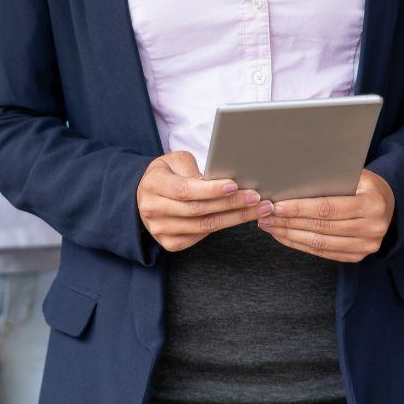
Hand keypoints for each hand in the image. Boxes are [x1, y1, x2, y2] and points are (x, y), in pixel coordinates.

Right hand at [137, 151, 271, 252]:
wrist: (145, 195)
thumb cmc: (167, 173)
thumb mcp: (175, 160)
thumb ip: (194, 170)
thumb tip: (222, 181)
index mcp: (154, 185)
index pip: (185, 190)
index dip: (210, 190)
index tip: (234, 185)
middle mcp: (154, 210)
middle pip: (198, 210)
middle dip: (231, 203)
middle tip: (256, 197)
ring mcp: (160, 230)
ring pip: (204, 226)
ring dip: (234, 218)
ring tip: (258, 209)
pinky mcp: (170, 243)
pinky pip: (201, 236)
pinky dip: (223, 226)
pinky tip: (240, 218)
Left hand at [257, 169, 394, 262]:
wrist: (388, 202)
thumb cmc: (364, 184)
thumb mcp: (354, 174)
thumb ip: (330, 178)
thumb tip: (292, 179)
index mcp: (371, 204)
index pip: (328, 208)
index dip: (300, 208)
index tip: (277, 205)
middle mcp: (371, 228)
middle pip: (321, 227)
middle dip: (289, 221)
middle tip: (265, 215)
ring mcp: (365, 246)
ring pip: (319, 243)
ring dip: (290, 235)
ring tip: (269, 225)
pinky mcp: (357, 256)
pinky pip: (323, 252)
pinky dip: (300, 244)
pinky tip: (284, 235)